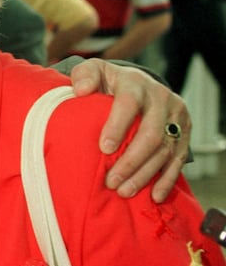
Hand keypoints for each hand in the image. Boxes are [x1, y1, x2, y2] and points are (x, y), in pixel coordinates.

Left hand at [69, 58, 189, 202]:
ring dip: (145, 174)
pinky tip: (154, 195)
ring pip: (165, 150)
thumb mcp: (94, 71)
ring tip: (124, 191)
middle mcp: (160, 98)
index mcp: (135, 83)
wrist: (137, 83)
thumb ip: (84, 76)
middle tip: (111, 181)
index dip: (118, 126)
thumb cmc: (108, 81)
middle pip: (151, 134)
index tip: (104, 148)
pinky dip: (167, 179)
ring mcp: (176, 115)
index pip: (129, 103)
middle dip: (131, 161)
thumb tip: (80, 90)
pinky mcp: (184, 131)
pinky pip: (178, 159)